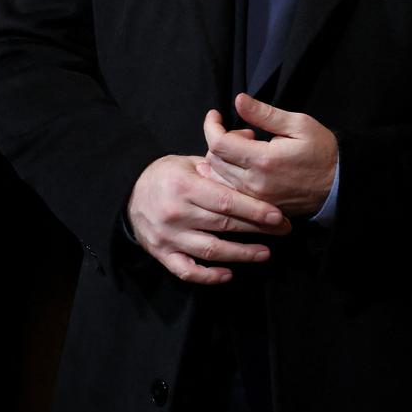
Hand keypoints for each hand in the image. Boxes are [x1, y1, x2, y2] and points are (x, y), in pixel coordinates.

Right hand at [126, 154, 290, 284]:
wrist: (128, 193)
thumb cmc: (167, 175)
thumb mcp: (190, 161)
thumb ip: (220, 158)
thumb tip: (250, 136)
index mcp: (184, 187)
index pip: (226, 201)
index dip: (254, 210)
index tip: (279, 215)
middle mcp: (176, 214)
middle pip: (224, 226)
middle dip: (257, 230)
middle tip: (284, 230)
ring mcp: (168, 237)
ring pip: (210, 251)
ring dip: (241, 255)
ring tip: (265, 253)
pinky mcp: (161, 253)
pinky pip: (186, 270)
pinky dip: (207, 276)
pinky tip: (228, 274)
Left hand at [202, 93, 337, 217]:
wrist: (339, 185)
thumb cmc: (322, 151)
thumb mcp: (299, 124)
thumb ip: (265, 114)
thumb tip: (238, 100)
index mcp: (263, 160)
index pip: (218, 143)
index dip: (211, 126)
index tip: (216, 115)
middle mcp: (254, 182)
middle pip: (214, 160)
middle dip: (221, 140)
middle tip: (247, 133)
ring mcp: (254, 198)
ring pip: (218, 177)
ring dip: (223, 159)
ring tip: (246, 150)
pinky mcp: (257, 206)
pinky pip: (228, 191)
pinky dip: (227, 175)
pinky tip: (244, 166)